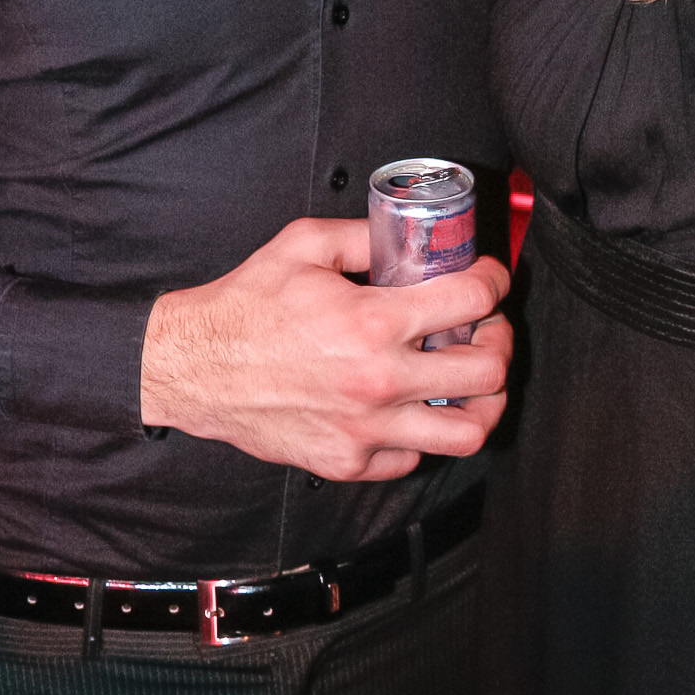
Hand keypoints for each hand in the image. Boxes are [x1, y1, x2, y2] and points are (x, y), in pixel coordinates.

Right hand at [139, 217, 512, 480]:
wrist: (194, 367)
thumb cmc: (245, 307)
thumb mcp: (304, 246)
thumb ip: (365, 235)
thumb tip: (410, 234)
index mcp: (373, 322)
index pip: (472, 300)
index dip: (494, 281)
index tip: (491, 278)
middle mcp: (378, 380)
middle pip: (488, 372)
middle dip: (500, 341)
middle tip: (489, 328)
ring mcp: (366, 428)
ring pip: (467, 431)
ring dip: (484, 401)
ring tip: (473, 380)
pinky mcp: (348, 460)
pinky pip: (414, 457)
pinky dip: (426, 433)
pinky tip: (416, 406)